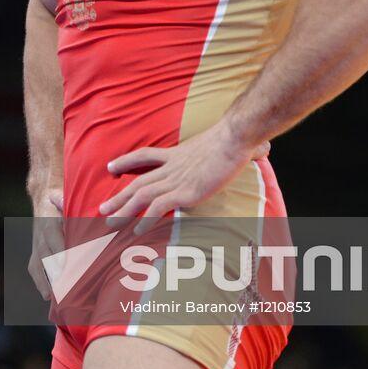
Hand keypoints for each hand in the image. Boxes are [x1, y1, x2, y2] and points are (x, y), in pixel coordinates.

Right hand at [27, 187, 63, 299]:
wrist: (44, 197)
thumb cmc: (60, 199)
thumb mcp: (62, 195)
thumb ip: (62, 199)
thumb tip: (62, 199)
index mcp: (48, 220)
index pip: (51, 236)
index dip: (57, 250)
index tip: (65, 263)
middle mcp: (40, 235)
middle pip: (45, 255)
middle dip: (53, 271)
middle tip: (64, 287)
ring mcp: (36, 245)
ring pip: (37, 264)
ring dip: (44, 281)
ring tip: (52, 297)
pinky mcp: (36, 253)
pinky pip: (35, 269)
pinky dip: (40, 282)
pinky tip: (48, 296)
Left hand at [99, 125, 270, 233]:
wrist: (236, 136)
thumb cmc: (239, 137)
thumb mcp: (233, 143)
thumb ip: (245, 149)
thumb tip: (266, 149)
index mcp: (178, 153)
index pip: (146, 156)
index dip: (126, 161)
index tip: (111, 167)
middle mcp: (172, 167)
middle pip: (137, 180)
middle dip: (118, 196)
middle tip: (101, 208)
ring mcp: (176, 179)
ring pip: (141, 196)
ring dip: (123, 211)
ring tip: (109, 224)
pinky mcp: (184, 192)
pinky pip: (158, 207)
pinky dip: (145, 219)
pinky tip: (136, 231)